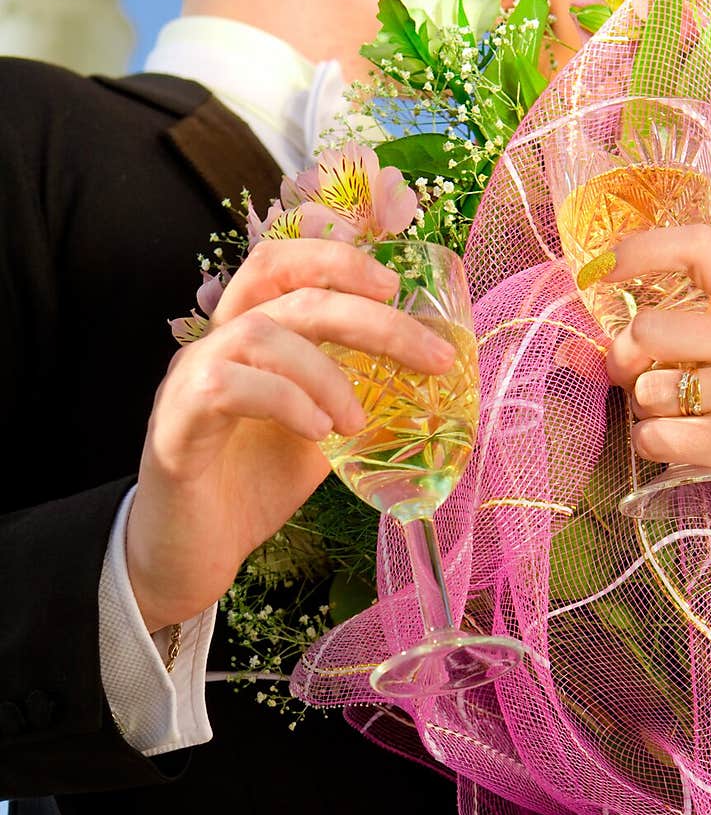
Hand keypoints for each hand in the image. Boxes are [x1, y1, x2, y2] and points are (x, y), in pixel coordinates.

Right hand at [127, 239, 455, 633]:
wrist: (192, 554)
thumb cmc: (251, 490)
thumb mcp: (320, 438)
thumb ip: (351, 402)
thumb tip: (417, 387)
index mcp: (248, 337)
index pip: (281, 264)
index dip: (336, 260)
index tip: (395, 287)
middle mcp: (215, 343)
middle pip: (287, 290)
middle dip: (367, 314)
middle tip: (428, 355)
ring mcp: (190, 377)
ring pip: (260, 333)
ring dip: (325, 373)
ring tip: (356, 423)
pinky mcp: (177, 420)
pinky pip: (229, 386)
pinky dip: (285, 402)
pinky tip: (316, 434)